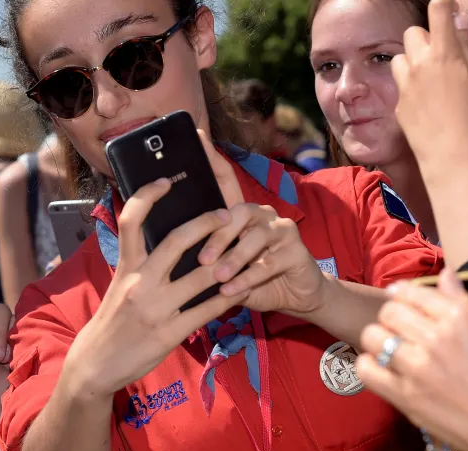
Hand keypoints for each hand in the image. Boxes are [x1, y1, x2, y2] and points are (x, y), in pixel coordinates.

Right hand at [63, 175, 249, 397]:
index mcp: (126, 267)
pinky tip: (243, 290)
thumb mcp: (118, 286)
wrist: (95, 364)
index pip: (131, 221)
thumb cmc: (111, 322)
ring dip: (230, 263)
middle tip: (228, 215)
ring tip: (247, 251)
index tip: (166, 180)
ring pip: (203, 277)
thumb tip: (165, 242)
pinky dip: (229, 298)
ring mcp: (157, 308)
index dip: (147, 195)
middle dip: (208, 223)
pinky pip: (208, 310)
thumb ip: (140, 264)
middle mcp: (140, 283)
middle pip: (178, 240)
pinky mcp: (170, 333)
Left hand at [196, 130, 330, 317]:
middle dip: (218, 236)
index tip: (197, 137)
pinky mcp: (297, 250)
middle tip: (201, 259)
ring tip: (218, 277)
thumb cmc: (252, 280)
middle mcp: (263, 214)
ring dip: (234, 259)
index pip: (227, 181)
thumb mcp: (224, 268)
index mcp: (242, 215)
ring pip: (255, 238)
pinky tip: (232, 290)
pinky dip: (248, 278)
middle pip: (238, 213)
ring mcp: (282, 229)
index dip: (213, 158)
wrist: (295, 296)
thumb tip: (169, 252)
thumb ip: (206, 258)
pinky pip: (268, 263)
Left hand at [356, 268, 467, 450]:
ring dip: (379, 340)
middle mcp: (435, 337)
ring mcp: (416, 367)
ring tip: (393, 350)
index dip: (404, 295)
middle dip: (392, 317)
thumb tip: (444, 275)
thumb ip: (465, 304)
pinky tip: (384, 370)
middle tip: (401, 330)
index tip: (404, 302)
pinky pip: (366, 369)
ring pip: (372, 336)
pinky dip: (370, 366)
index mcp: (462, 317)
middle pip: (389, 311)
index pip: (413, 292)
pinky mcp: (404, 396)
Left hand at [391, 0, 467, 166]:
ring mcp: (405, 85)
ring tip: (431, 79)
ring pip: (400, 58)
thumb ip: (467, 48)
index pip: (439, 12)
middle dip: (425, 38)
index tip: (446, 6)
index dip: (443, 4)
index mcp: (445, 54)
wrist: (451, 157)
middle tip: (442, 55)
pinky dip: (411, 87)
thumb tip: (457, 23)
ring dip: (413, 61)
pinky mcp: (398, 104)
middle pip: (413, 32)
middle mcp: (420, 65)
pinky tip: (427, 103)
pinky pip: (401, 85)